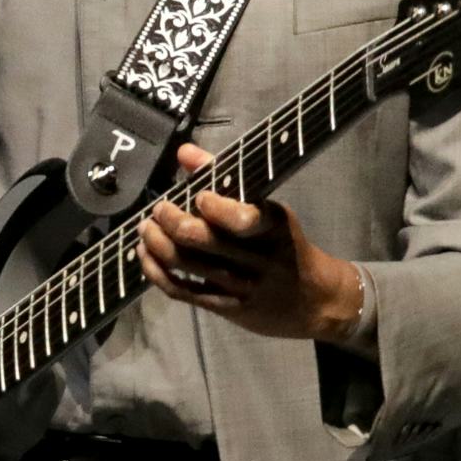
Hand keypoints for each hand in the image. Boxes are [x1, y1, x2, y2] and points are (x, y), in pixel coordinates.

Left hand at [136, 143, 362, 343]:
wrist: (315, 300)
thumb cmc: (284, 245)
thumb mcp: (268, 211)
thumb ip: (224, 176)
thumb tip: (184, 151)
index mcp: (273, 227)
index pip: (244, 219)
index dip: (216, 208)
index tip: (199, 197)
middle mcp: (257, 258)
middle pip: (204, 241)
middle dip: (171, 221)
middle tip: (158, 209)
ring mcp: (241, 287)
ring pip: (187, 265)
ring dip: (156, 243)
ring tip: (145, 228)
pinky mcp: (226, 308)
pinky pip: (182, 291)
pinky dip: (157, 272)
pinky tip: (146, 255)